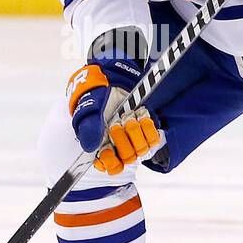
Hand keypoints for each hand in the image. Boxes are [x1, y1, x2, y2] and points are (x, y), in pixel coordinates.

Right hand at [66, 60, 161, 174]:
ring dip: (135, 134)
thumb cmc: (96, 93)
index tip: (108, 150)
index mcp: (102, 145)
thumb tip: (90, 148)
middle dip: (122, 141)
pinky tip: (141, 117)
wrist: (112, 76)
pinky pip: (154, 139)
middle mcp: (120, 144)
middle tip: (115, 124)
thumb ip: (88, 129)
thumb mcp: (88, 109)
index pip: (111, 167)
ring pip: (141, 150)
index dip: (111, 162)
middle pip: (128, 158)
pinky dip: (148, 129)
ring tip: (127, 118)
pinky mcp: (147, 128)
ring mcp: (135, 136)